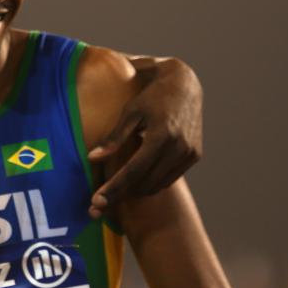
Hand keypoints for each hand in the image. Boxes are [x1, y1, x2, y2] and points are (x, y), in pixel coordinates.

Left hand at [88, 57, 202, 217]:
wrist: (183, 83)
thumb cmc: (150, 95)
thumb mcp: (129, 112)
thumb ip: (114, 138)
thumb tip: (92, 159)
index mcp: (161, 136)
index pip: (133, 171)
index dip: (114, 189)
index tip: (96, 202)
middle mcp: (179, 147)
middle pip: (145, 184)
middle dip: (121, 196)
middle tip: (99, 204)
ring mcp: (189, 153)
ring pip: (158, 185)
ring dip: (136, 192)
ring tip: (114, 195)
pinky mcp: (195, 155)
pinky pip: (170, 178)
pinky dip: (152, 183)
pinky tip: (136, 182)